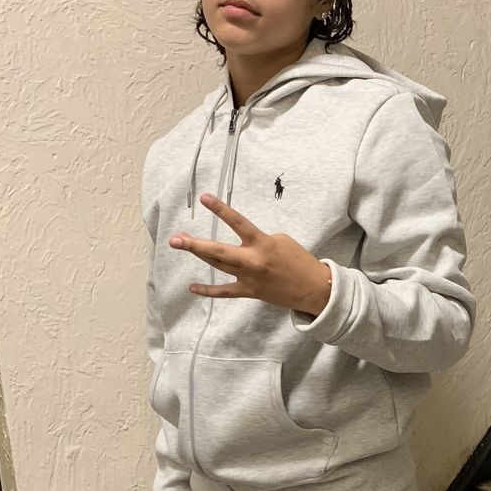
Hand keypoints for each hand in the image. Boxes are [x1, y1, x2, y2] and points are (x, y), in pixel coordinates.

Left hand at [169, 193, 331, 315]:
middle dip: (195, 244)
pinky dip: (208, 290)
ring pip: (218, 266)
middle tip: (176, 239)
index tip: (205, 198)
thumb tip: (242, 245)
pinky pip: (225, 292)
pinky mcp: (250, 292)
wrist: (314, 289)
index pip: (238, 223)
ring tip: (181, 243)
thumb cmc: (299, 261)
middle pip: (218, 251)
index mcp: (262, 243)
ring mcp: (249, 278)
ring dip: (199, 254)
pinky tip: (193, 287)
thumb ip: (258, 240)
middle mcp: (253, 261)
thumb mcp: (281, 241)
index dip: (221, 210)